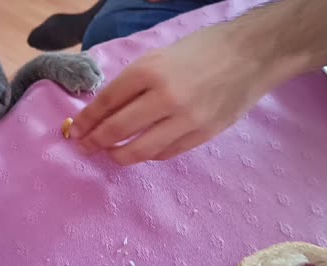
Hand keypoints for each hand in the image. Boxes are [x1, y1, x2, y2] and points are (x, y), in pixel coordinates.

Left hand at [71, 25, 279, 164]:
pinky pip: (166, 153)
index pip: (107, 102)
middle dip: (95, 141)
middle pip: (118, 129)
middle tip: (85, 146)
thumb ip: (132, 83)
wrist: (251, 54)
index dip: (87, 119)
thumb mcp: (158, 57)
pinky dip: (148, 155)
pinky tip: (141, 151)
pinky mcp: (204, 134)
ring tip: (109, 154)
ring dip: (118, 155)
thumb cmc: (200, 50)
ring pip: (141, 149)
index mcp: (149, 70)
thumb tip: (104, 110)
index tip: (76, 130)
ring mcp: (187, 119)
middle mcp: (165, 96)